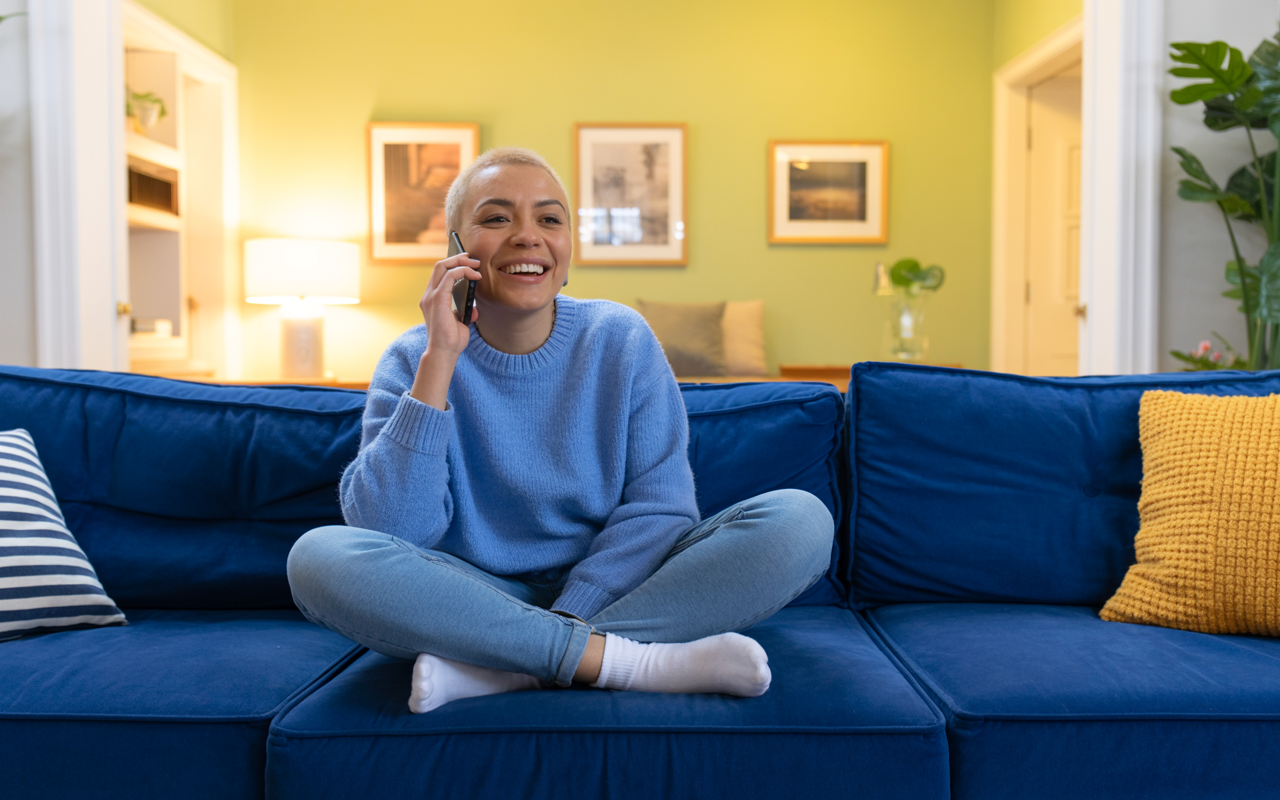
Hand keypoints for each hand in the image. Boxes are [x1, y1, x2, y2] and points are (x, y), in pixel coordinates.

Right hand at [411, 253, 480, 409]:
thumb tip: (474, 307)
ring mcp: (430, 296)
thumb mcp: (460, 322)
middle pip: (439, 266)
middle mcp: (428, 295)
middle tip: (473, 259)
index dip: (453, 264)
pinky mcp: (437, 299)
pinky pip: (450, 277)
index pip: (439, 274)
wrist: (444, 353)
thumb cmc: (452, 341)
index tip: (468, 263)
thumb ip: (464, 312)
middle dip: (457, 258)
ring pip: (442, 267)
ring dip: (461, 262)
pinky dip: (463, 272)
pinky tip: (475, 276)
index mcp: (432, 299)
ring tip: (476, 265)